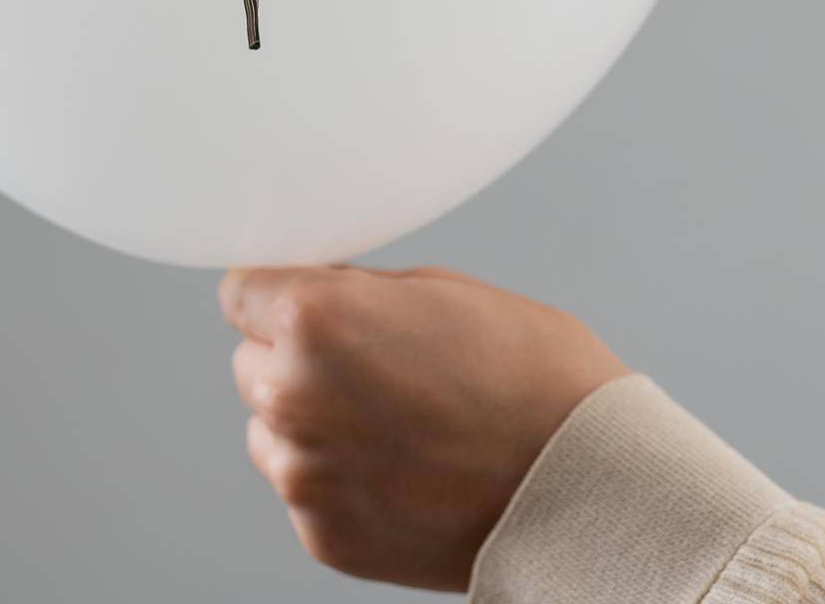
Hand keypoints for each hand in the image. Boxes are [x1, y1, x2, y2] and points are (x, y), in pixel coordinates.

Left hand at [219, 263, 628, 589]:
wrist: (582, 479)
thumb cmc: (528, 369)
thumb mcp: (439, 289)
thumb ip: (356, 293)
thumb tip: (314, 297)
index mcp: (314, 320)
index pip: (241, 291)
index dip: (281, 292)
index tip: (312, 301)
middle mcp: (291, 395)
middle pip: (252, 360)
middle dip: (297, 354)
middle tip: (373, 360)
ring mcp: (303, 475)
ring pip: (272, 428)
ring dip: (311, 418)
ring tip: (396, 418)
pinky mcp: (323, 536)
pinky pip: (306, 487)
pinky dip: (339, 474)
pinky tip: (404, 464)